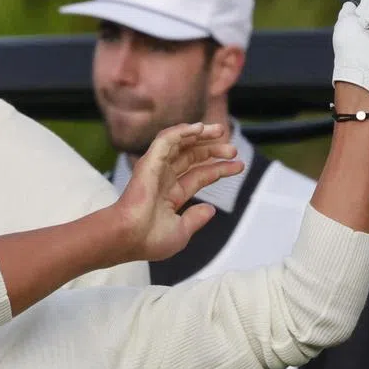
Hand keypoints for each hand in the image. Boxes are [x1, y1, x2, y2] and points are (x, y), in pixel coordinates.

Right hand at [113, 122, 242, 261]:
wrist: (129, 237)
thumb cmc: (149, 240)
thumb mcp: (182, 232)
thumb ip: (196, 219)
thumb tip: (210, 209)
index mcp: (170, 195)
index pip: (199, 176)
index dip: (219, 169)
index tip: (239, 166)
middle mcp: (163, 179)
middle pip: (192, 156)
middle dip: (213, 150)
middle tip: (233, 149)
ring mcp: (156, 169)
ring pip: (180, 143)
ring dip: (200, 134)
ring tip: (220, 130)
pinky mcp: (150, 161)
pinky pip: (167, 140)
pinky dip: (182, 132)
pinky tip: (199, 129)